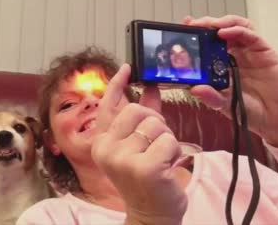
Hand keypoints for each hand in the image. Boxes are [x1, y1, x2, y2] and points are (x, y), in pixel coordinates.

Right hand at [92, 64, 186, 224]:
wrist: (152, 213)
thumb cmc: (148, 178)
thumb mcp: (141, 145)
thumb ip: (143, 117)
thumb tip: (150, 87)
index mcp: (102, 142)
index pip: (108, 107)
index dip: (118, 85)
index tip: (127, 67)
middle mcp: (106, 149)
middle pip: (137, 110)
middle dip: (155, 122)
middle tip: (157, 143)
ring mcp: (122, 159)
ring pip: (155, 125)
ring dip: (167, 140)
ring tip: (161, 159)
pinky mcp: (144, 168)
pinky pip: (169, 141)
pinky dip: (175, 152)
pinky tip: (168, 167)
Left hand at [184, 15, 277, 146]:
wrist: (275, 119)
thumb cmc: (248, 109)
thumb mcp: (224, 104)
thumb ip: (210, 97)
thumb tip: (194, 89)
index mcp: (220, 64)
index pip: (205, 43)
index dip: (194, 35)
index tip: (181, 31)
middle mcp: (233, 54)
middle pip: (218, 30)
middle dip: (204, 24)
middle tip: (191, 24)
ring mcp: (248, 51)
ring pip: (234, 27)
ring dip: (220, 22)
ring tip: (208, 25)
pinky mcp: (263, 51)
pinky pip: (250, 35)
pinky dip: (237, 30)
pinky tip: (225, 32)